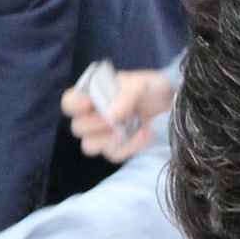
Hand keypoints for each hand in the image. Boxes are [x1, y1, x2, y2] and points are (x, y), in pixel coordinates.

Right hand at [62, 67, 176, 160]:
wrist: (170, 103)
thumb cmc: (149, 87)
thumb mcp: (141, 83)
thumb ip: (127, 94)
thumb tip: (113, 114)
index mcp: (91, 95)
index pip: (69, 102)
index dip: (74, 105)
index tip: (89, 103)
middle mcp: (92, 116)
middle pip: (77, 128)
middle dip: (94, 124)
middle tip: (113, 119)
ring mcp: (103, 135)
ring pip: (89, 146)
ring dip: (105, 141)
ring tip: (124, 131)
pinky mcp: (118, 148)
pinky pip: (113, 155)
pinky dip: (128, 147)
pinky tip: (144, 134)